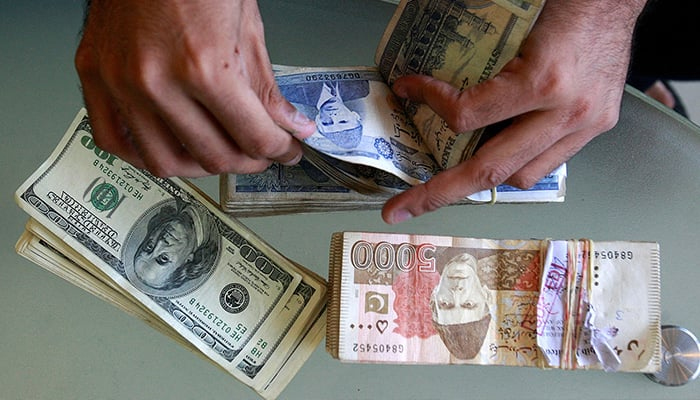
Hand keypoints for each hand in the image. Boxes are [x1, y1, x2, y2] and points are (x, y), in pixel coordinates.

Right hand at [75, 0, 315, 177]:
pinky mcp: (94, 77)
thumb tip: (288, 125)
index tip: (287, 149)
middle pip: (213, 156)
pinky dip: (146, 154)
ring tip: (220, 152)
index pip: (253, 137)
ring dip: (202, 165)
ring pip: (165, 161)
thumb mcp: (246, 27)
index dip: (280, 149)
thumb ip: (265, 87)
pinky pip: (114, 141)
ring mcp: (120, 82)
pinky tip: (171, 147)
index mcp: (203, 65)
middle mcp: (156, 81)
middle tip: (260, 152)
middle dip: (248, 160)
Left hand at [381, 0, 646, 223]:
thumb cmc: (563, 1)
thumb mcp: (512, 24)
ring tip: (454, 167)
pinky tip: (499, 146)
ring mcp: (585, 125)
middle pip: (489, 170)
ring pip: (521, 176)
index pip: (469, 115)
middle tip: (401, 208)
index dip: (430, 103)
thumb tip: (425, 82)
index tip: (408, 88)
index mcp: (542, 81)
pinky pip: (547, 162)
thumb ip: (474, 63)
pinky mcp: (597, 126)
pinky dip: (517, 160)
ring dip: (484, 175)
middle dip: (438, 193)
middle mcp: (566, 112)